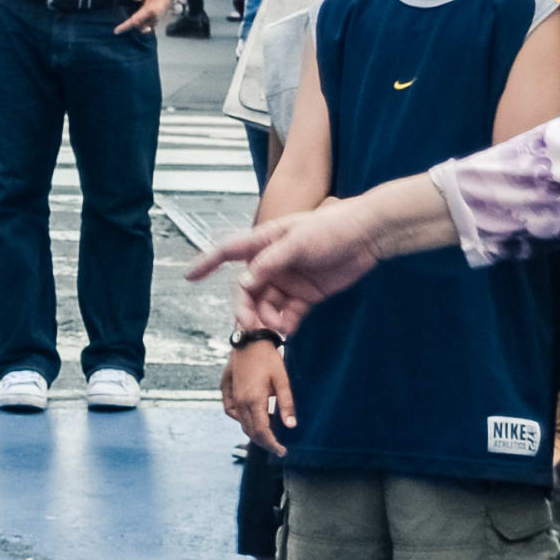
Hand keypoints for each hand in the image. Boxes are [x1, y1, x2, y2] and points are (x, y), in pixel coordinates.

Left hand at [119, 0, 175, 35]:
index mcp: (151, 8)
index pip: (136, 20)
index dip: (126, 26)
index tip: (116, 31)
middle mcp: (156, 16)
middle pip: (140, 26)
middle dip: (131, 25)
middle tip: (122, 25)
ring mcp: (159, 18)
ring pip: (145, 27)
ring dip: (138, 25)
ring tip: (130, 22)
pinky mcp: (160, 18)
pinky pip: (150, 26)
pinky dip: (144, 25)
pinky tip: (139, 21)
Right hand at [188, 199, 383, 333]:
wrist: (369, 235)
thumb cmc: (332, 228)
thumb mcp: (297, 242)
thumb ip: (269, 262)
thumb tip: (244, 283)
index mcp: (264, 243)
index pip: (228, 252)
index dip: (207, 263)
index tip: (189, 277)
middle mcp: (272, 263)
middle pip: (247, 290)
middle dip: (244, 308)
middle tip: (249, 324)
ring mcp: (288, 280)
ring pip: (266, 305)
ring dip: (265, 319)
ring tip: (275, 329)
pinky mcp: (307, 295)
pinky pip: (289, 314)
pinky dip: (285, 325)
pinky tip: (288, 331)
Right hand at [220, 338, 294, 454]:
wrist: (250, 340)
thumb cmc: (268, 358)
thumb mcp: (282, 380)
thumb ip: (286, 404)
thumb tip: (291, 426)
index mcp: (254, 401)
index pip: (262, 431)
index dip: (272, 444)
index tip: (282, 452)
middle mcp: (240, 401)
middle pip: (250, 430)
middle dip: (264, 442)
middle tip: (278, 447)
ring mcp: (232, 396)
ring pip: (241, 423)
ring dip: (253, 432)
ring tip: (268, 435)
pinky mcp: (227, 389)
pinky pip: (232, 412)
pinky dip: (241, 419)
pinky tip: (252, 417)